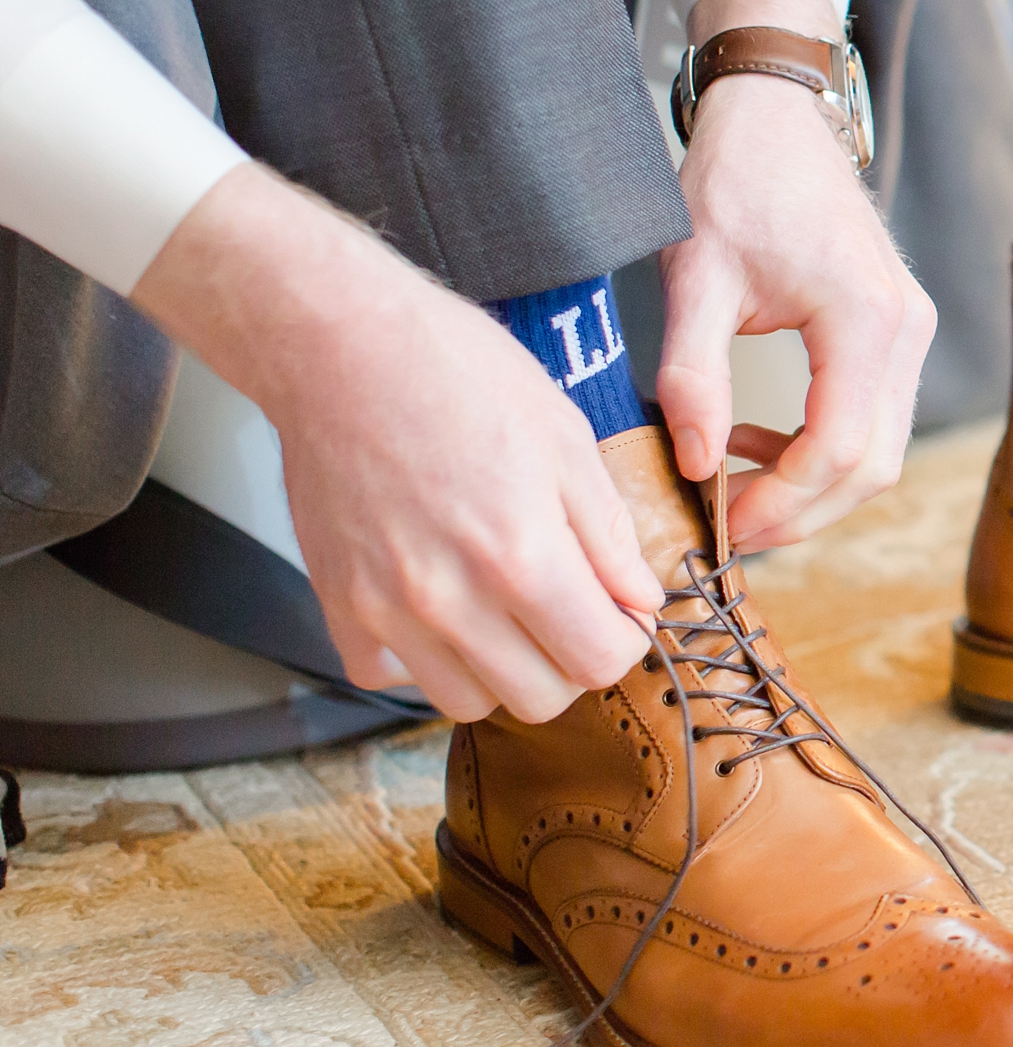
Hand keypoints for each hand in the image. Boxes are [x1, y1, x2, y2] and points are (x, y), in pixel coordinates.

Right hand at [131, 164, 662, 722]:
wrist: (339, 344)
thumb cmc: (455, 372)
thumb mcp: (565, 438)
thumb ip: (608, 534)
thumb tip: (639, 601)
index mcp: (522, 556)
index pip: (601, 662)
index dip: (625, 640)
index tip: (621, 613)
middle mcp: (451, 599)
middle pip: (541, 699)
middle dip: (572, 663)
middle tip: (571, 612)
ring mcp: (387, 609)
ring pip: (468, 702)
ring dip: (502, 671)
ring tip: (507, 611)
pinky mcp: (338, 605)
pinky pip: (392, 678)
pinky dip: (424, 661)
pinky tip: (442, 611)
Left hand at [659, 0, 936, 551]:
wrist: (775, 120)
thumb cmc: (734, 182)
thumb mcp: (695, 276)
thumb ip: (693, 374)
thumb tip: (691, 466)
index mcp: (864, 317)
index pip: (841, 448)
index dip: (783, 503)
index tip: (722, 523)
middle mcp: (905, 331)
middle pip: (873, 468)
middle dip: (801, 512)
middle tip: (727, 528)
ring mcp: (910, 335)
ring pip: (879, 454)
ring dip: (811, 488)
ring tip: (733, 488)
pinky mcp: (897, 336)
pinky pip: (873, 422)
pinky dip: (821, 451)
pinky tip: (754, 441)